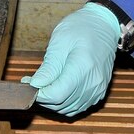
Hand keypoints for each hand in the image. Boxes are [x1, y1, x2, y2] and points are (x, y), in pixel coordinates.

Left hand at [22, 2, 118, 116]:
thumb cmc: (81, 27)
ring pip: (69, 109)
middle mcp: (93, 82)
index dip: (39, 94)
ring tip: (45, 84)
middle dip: (43, 97)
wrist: (104, 25)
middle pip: (61, 103)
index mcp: (83, 66)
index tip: (28, 84)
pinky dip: (65, 103)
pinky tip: (58, 88)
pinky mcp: (99, 92)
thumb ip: (48, 67)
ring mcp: (98, 89)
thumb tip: (35, 85)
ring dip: (53, 102)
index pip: (56, 94)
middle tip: (33, 82)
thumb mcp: (60, 41)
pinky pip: (78, 106)